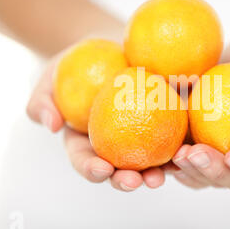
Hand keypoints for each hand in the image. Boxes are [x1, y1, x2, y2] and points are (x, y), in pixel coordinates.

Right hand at [26, 52, 165, 191]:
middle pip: (118, 170)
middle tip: (137, 181)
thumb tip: (50, 125)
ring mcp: (138, 138)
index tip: (102, 169)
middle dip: (126, 180)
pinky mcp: (161, 124)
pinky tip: (187, 147)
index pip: (85, 160)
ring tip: (164, 173)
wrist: (110, 47)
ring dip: (156, 172)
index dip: (92, 169)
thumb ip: (42, 100)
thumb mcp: (52, 77)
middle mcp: (112, 147)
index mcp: (85, 142)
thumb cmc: (76, 63)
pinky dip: (177, 144)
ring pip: (147, 162)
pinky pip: (170, 136)